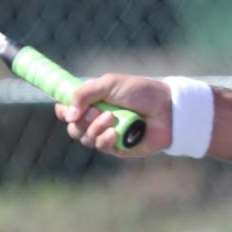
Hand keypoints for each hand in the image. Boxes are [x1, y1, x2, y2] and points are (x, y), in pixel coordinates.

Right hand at [56, 73, 173, 155]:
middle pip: (73, 127)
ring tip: (112, 117)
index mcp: (94, 101)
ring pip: (84, 138)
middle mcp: (97, 119)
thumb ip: (84, 94)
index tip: (66, 108)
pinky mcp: (118, 147)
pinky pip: (101, 147)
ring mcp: (107, 134)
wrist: (167, 109)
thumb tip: (66, 114)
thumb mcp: (110, 84)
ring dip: (95, 128)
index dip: (63, 110)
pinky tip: (115, 133)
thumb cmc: (141, 92)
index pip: (68, 109)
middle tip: (96, 111)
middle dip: (81, 120)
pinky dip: (105, 139)